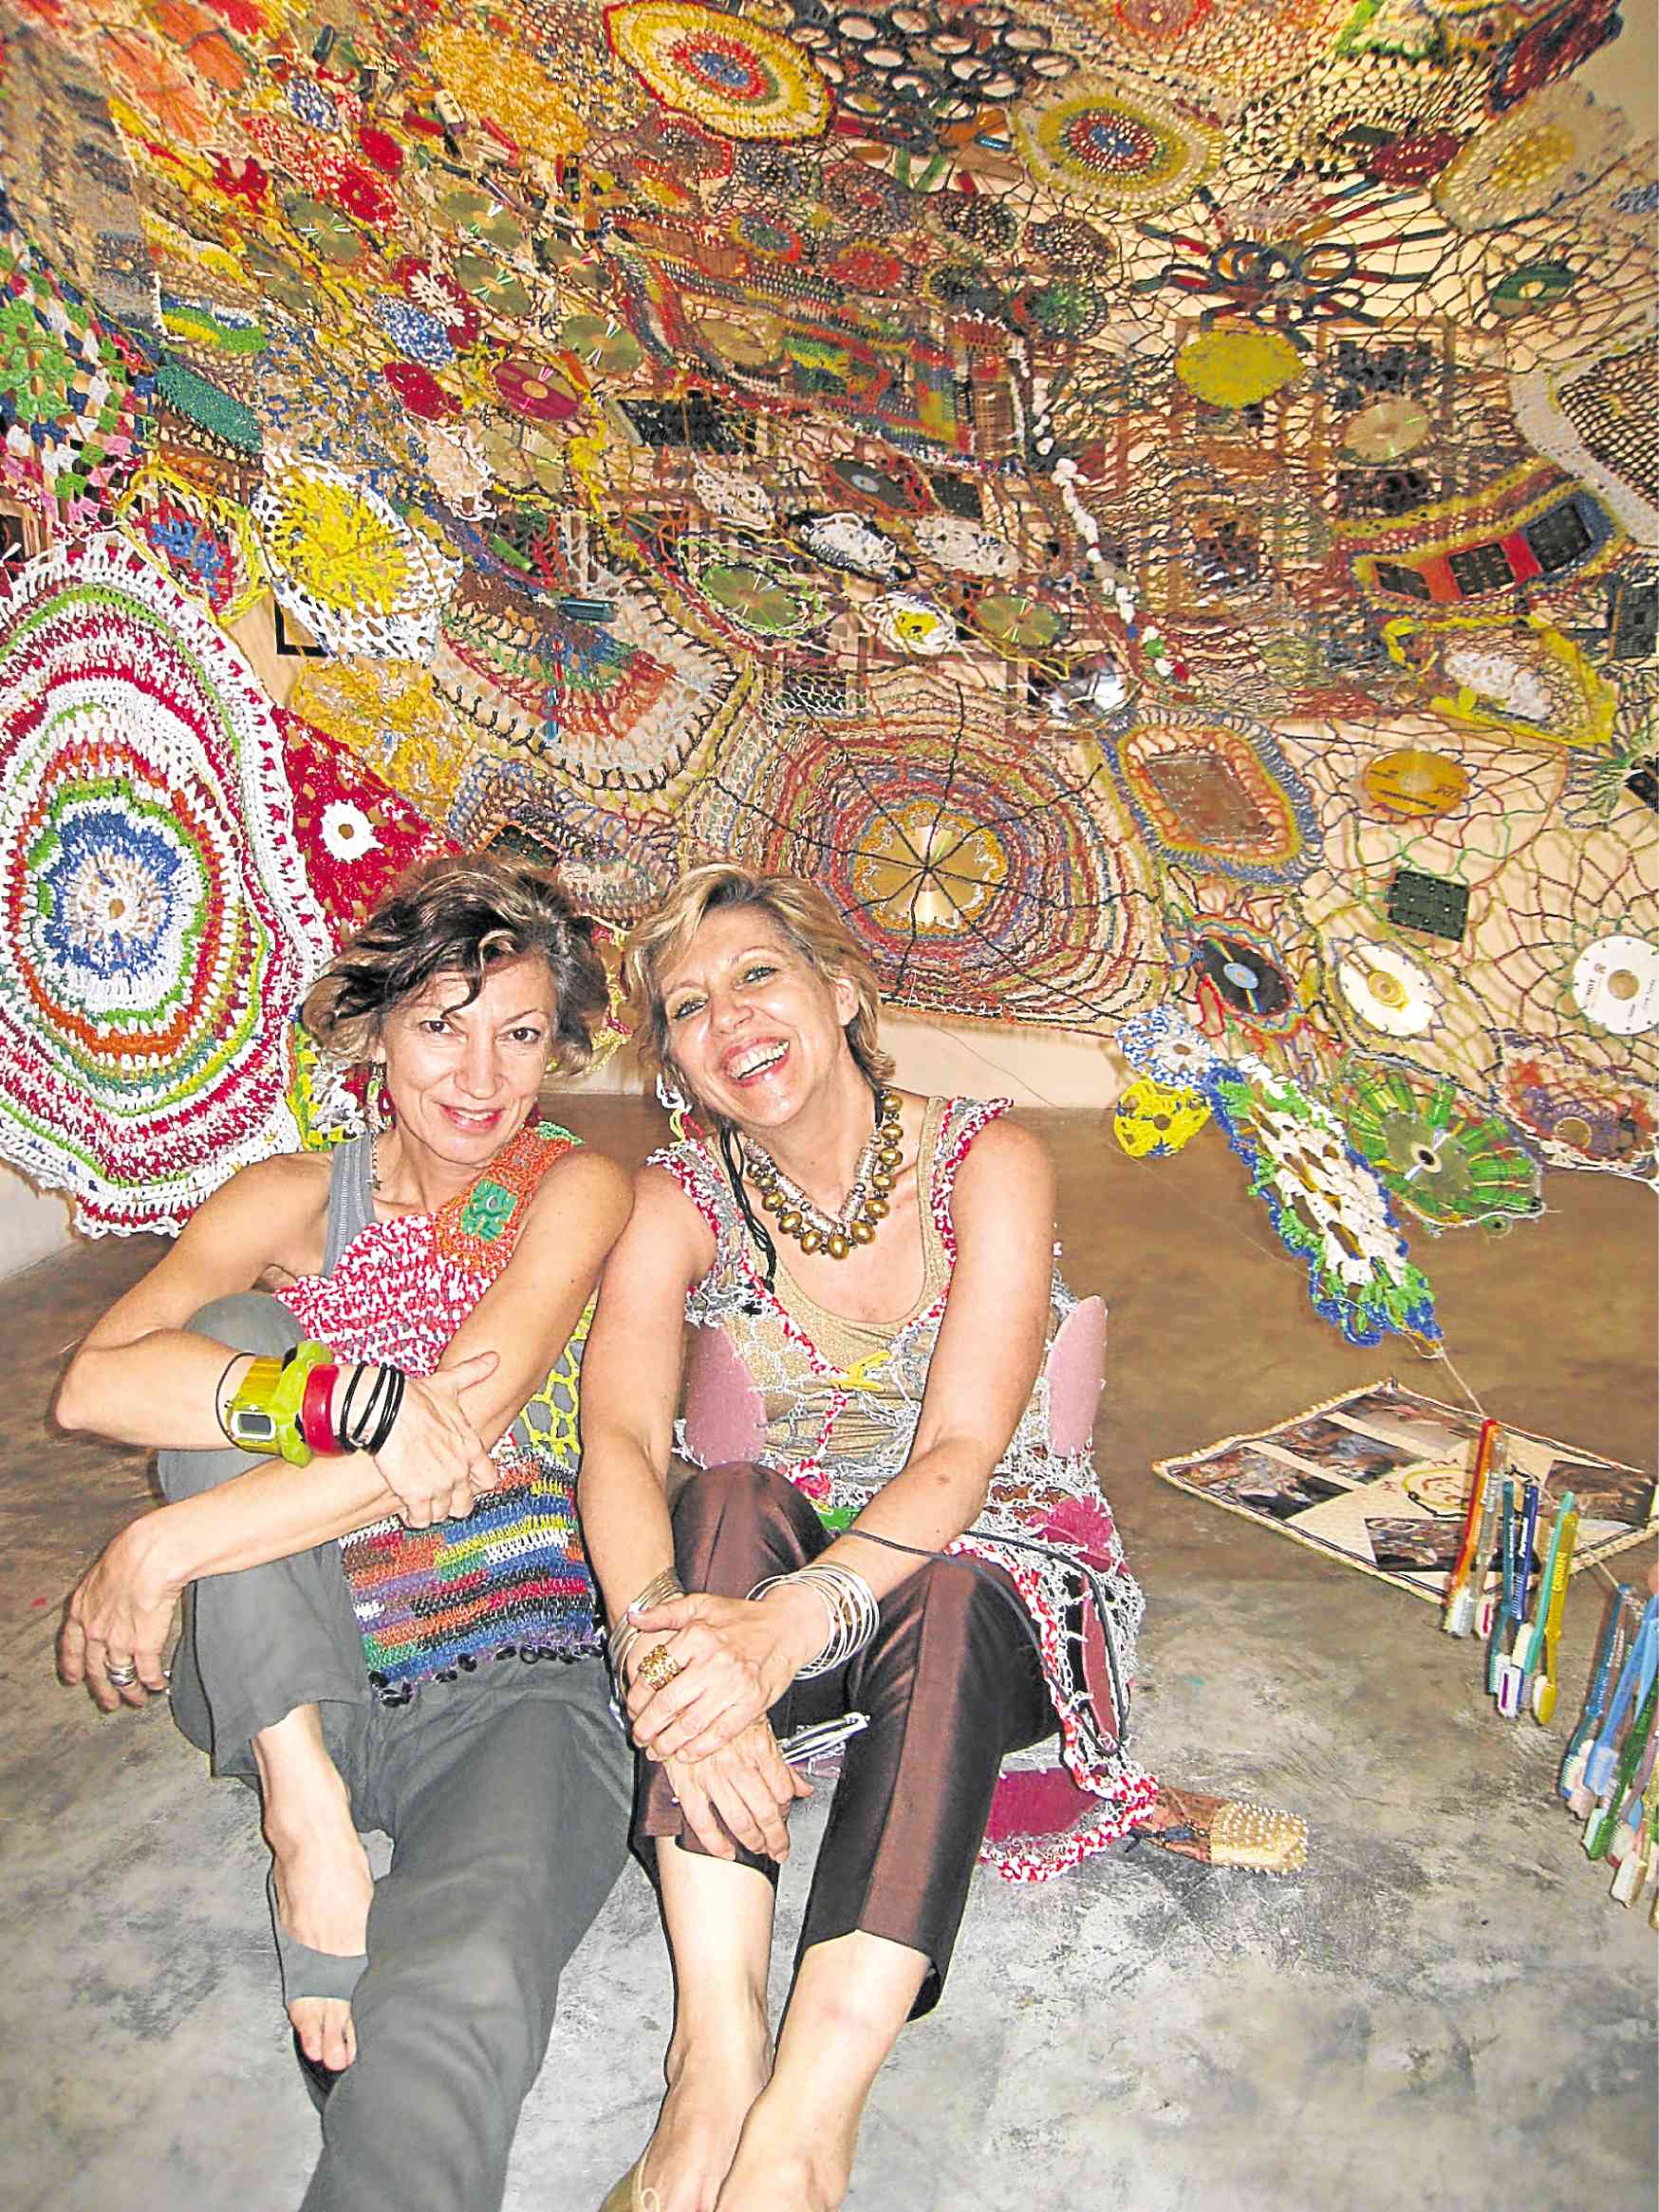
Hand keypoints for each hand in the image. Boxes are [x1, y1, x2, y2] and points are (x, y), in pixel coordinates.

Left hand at [57, 1520, 178, 1712]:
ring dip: (130, 1691)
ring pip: (120, 1676)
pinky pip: (147, 1672)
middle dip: (101, 1689)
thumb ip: (104, 1590)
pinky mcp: (143, 1647)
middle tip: (108, 1702)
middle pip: (94, 1669)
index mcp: (81, 1609)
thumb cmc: (133, 1553)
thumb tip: (115, 1592)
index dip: (72, 1666)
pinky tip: (158, 1686)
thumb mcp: (104, 1570)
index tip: (74, 1679)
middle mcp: (95, 1631)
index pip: (71, 1646)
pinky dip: (153, 1682)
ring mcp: (118, 1642)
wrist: (150, 1556)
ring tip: (137, 1699)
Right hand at [370, 1352, 499, 1527]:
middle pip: (466, 1505)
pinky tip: (406, 1507)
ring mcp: (439, 1486)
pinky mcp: (415, 1496)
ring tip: (419, 1500)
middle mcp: (459, 1471)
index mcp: (469, 1448)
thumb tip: (494, 1357)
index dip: (477, 1483)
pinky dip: (413, 1517)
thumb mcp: (450, 1384)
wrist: (386, 1410)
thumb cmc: (414, 1397)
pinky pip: (420, 1520)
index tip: (465, 1481)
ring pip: (443, 1514)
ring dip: (431, 1509)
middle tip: (437, 1494)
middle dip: (453, 1502)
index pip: (489, 1479)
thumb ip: (474, 1373)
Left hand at [626, 1587, 824, 1762]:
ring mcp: (735, 1685)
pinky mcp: (753, 1703)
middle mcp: (715, 1661)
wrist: (786, 1627)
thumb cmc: (742, 1617)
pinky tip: (686, 1753)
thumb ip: (664, 1611)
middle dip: (647, 1727)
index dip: (637, 1697)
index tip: (632, 1708)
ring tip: (657, 1750)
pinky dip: (699, 1749)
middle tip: (639, 1736)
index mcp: (698, 1636)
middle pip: (669, 1704)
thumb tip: (634, 1616)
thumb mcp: (701, 1604)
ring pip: (691, 1724)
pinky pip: (720, 1734)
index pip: (655, 1672)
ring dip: (668, 1743)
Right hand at [659, 1721, 811, 1861]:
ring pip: (739, 1820)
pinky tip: (726, 1851)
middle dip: (776, 1836)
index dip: (788, 1808)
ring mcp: (712, 1776)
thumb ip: (782, 1763)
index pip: (783, 1789)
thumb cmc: (720, 1714)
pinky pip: (703, 1822)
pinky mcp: (688, 1785)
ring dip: (753, 1841)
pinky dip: (716, 1843)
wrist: (681, 1701)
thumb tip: (803, 1788)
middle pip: (766, 1811)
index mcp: (759, 1746)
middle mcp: (738, 1763)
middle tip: (780, 1847)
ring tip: (759, 1849)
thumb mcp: (759, 1729)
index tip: (786, 1816)